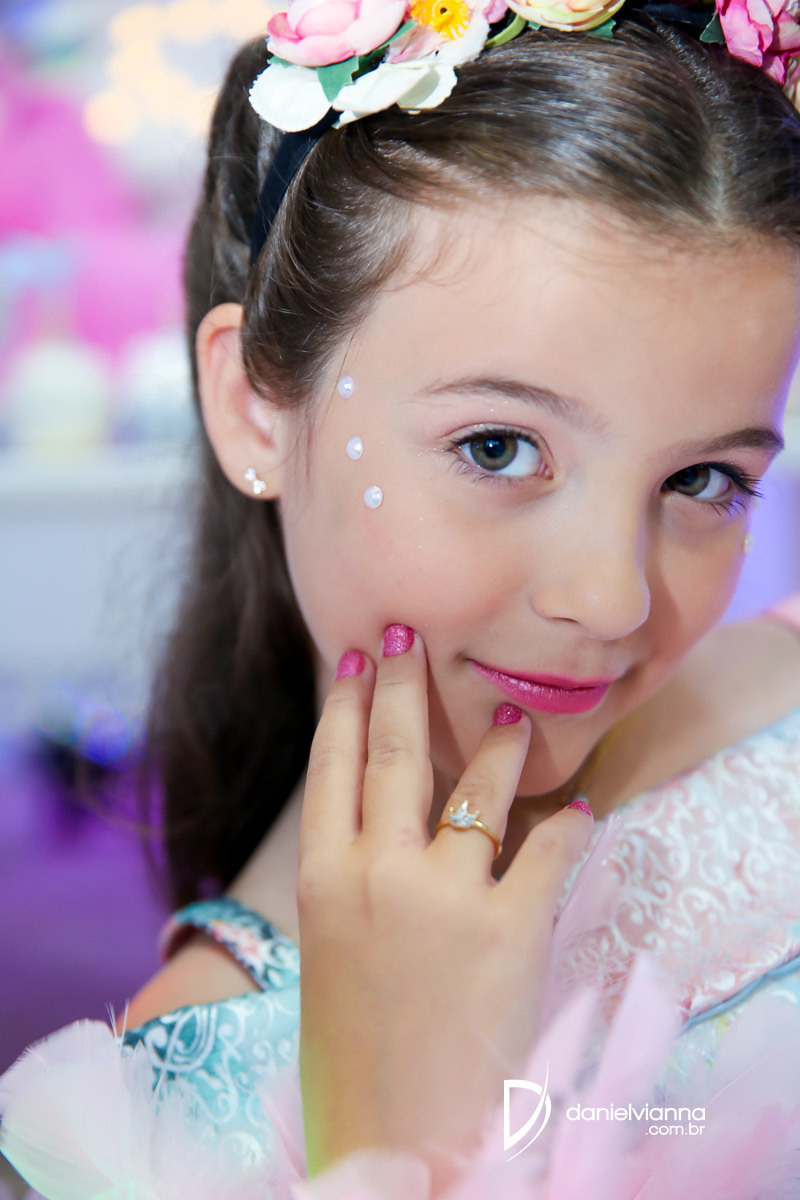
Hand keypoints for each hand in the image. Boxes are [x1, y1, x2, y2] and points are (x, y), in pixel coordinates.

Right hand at [297, 624, 593, 1196]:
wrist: (394, 1129)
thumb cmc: (355, 1041)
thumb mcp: (331, 945)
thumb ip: (352, 871)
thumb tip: (379, 807)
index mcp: (325, 878)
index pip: (332, 764)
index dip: (344, 702)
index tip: (356, 653)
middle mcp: (380, 874)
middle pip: (391, 753)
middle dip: (400, 684)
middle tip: (410, 635)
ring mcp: (446, 898)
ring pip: (476, 787)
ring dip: (495, 742)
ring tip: (510, 714)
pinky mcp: (511, 931)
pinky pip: (548, 851)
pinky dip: (566, 826)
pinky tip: (575, 811)